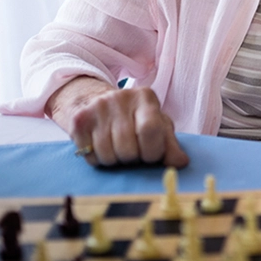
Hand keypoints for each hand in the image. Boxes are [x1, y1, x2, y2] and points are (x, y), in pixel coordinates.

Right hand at [47, 77, 189, 168]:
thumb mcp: (157, 127)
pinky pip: (90, 156)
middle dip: (132, 158)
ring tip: (117, 149)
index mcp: (145, 97)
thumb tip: (181, 163)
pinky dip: (98, 160)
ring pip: (108, 155)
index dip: (152, 152)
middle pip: (127, 148)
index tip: (150, 155)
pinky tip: (102, 147)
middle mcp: (120, 97)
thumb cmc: (136, 120)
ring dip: (115, 161)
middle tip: (132, 151)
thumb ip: (170, 145)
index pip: (150, 130)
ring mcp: (97, 107)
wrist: (99, 104)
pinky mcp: (79, 120)